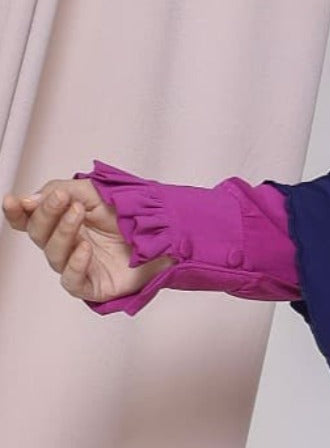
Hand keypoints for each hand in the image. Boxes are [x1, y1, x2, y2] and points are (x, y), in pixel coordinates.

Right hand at [2, 178, 175, 303]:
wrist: (168, 231)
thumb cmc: (132, 214)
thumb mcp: (98, 191)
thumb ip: (65, 190)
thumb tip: (30, 199)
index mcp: (66, 222)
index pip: (33, 220)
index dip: (19, 213)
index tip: (14, 201)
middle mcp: (69, 244)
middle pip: (40, 235)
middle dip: (46, 215)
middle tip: (60, 200)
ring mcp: (79, 265)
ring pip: (55, 255)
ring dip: (63, 232)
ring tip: (77, 214)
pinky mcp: (93, 285)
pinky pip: (73, 280)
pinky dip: (75, 264)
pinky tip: (84, 248)